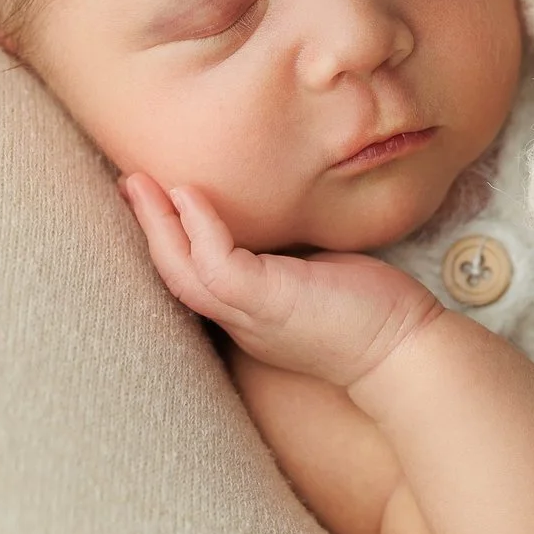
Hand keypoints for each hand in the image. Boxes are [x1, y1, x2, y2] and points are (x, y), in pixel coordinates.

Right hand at [118, 173, 446, 387]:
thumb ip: (287, 256)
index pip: (195, 277)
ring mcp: (251, 315)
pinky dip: (199, 228)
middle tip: (127, 181)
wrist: (405, 352)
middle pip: (174, 274)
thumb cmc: (371, 313)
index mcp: (249, 314)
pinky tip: (189, 195)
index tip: (155, 200)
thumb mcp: (316, 277)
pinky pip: (218, 264)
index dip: (169, 240)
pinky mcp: (270, 304)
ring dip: (156, 225)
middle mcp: (240, 320)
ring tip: (138, 183)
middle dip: (147, 227)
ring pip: (183, 271)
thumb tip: (279, 219)